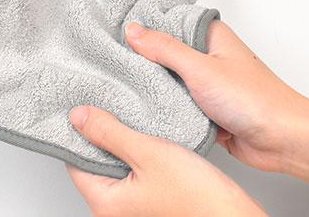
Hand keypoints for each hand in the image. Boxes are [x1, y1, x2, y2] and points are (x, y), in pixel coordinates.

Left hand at [67, 106, 266, 216]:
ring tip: (131, 116)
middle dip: (103, 133)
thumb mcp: (148, 153)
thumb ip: (110, 133)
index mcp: (105, 204)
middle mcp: (115, 212)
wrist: (232, 216)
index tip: (86, 105)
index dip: (80, 130)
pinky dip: (138, 154)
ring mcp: (134, 209)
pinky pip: (134, 173)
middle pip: (95, 163)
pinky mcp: (151, 203)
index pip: (76, 161)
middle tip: (110, 103)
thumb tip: (78, 117)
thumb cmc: (197, 197)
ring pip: (116, 167)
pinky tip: (150, 136)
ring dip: (123, 142)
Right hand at [125, 20, 308, 196]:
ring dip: (155, 89)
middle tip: (113, 63)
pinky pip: (177, 106)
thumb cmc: (255, 99)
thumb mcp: (201, 69)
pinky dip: (165, 110)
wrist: (282, 139)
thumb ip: (165, 49)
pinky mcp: (206, 110)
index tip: (116, 32)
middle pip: (166, 53)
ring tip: (122, 87)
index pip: (169, 23)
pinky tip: (144, 111)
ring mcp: (207, 84)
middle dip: (145, 61)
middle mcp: (209, 56)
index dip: (145, 27)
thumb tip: (134, 30)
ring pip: (170, 82)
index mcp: (211, 35)